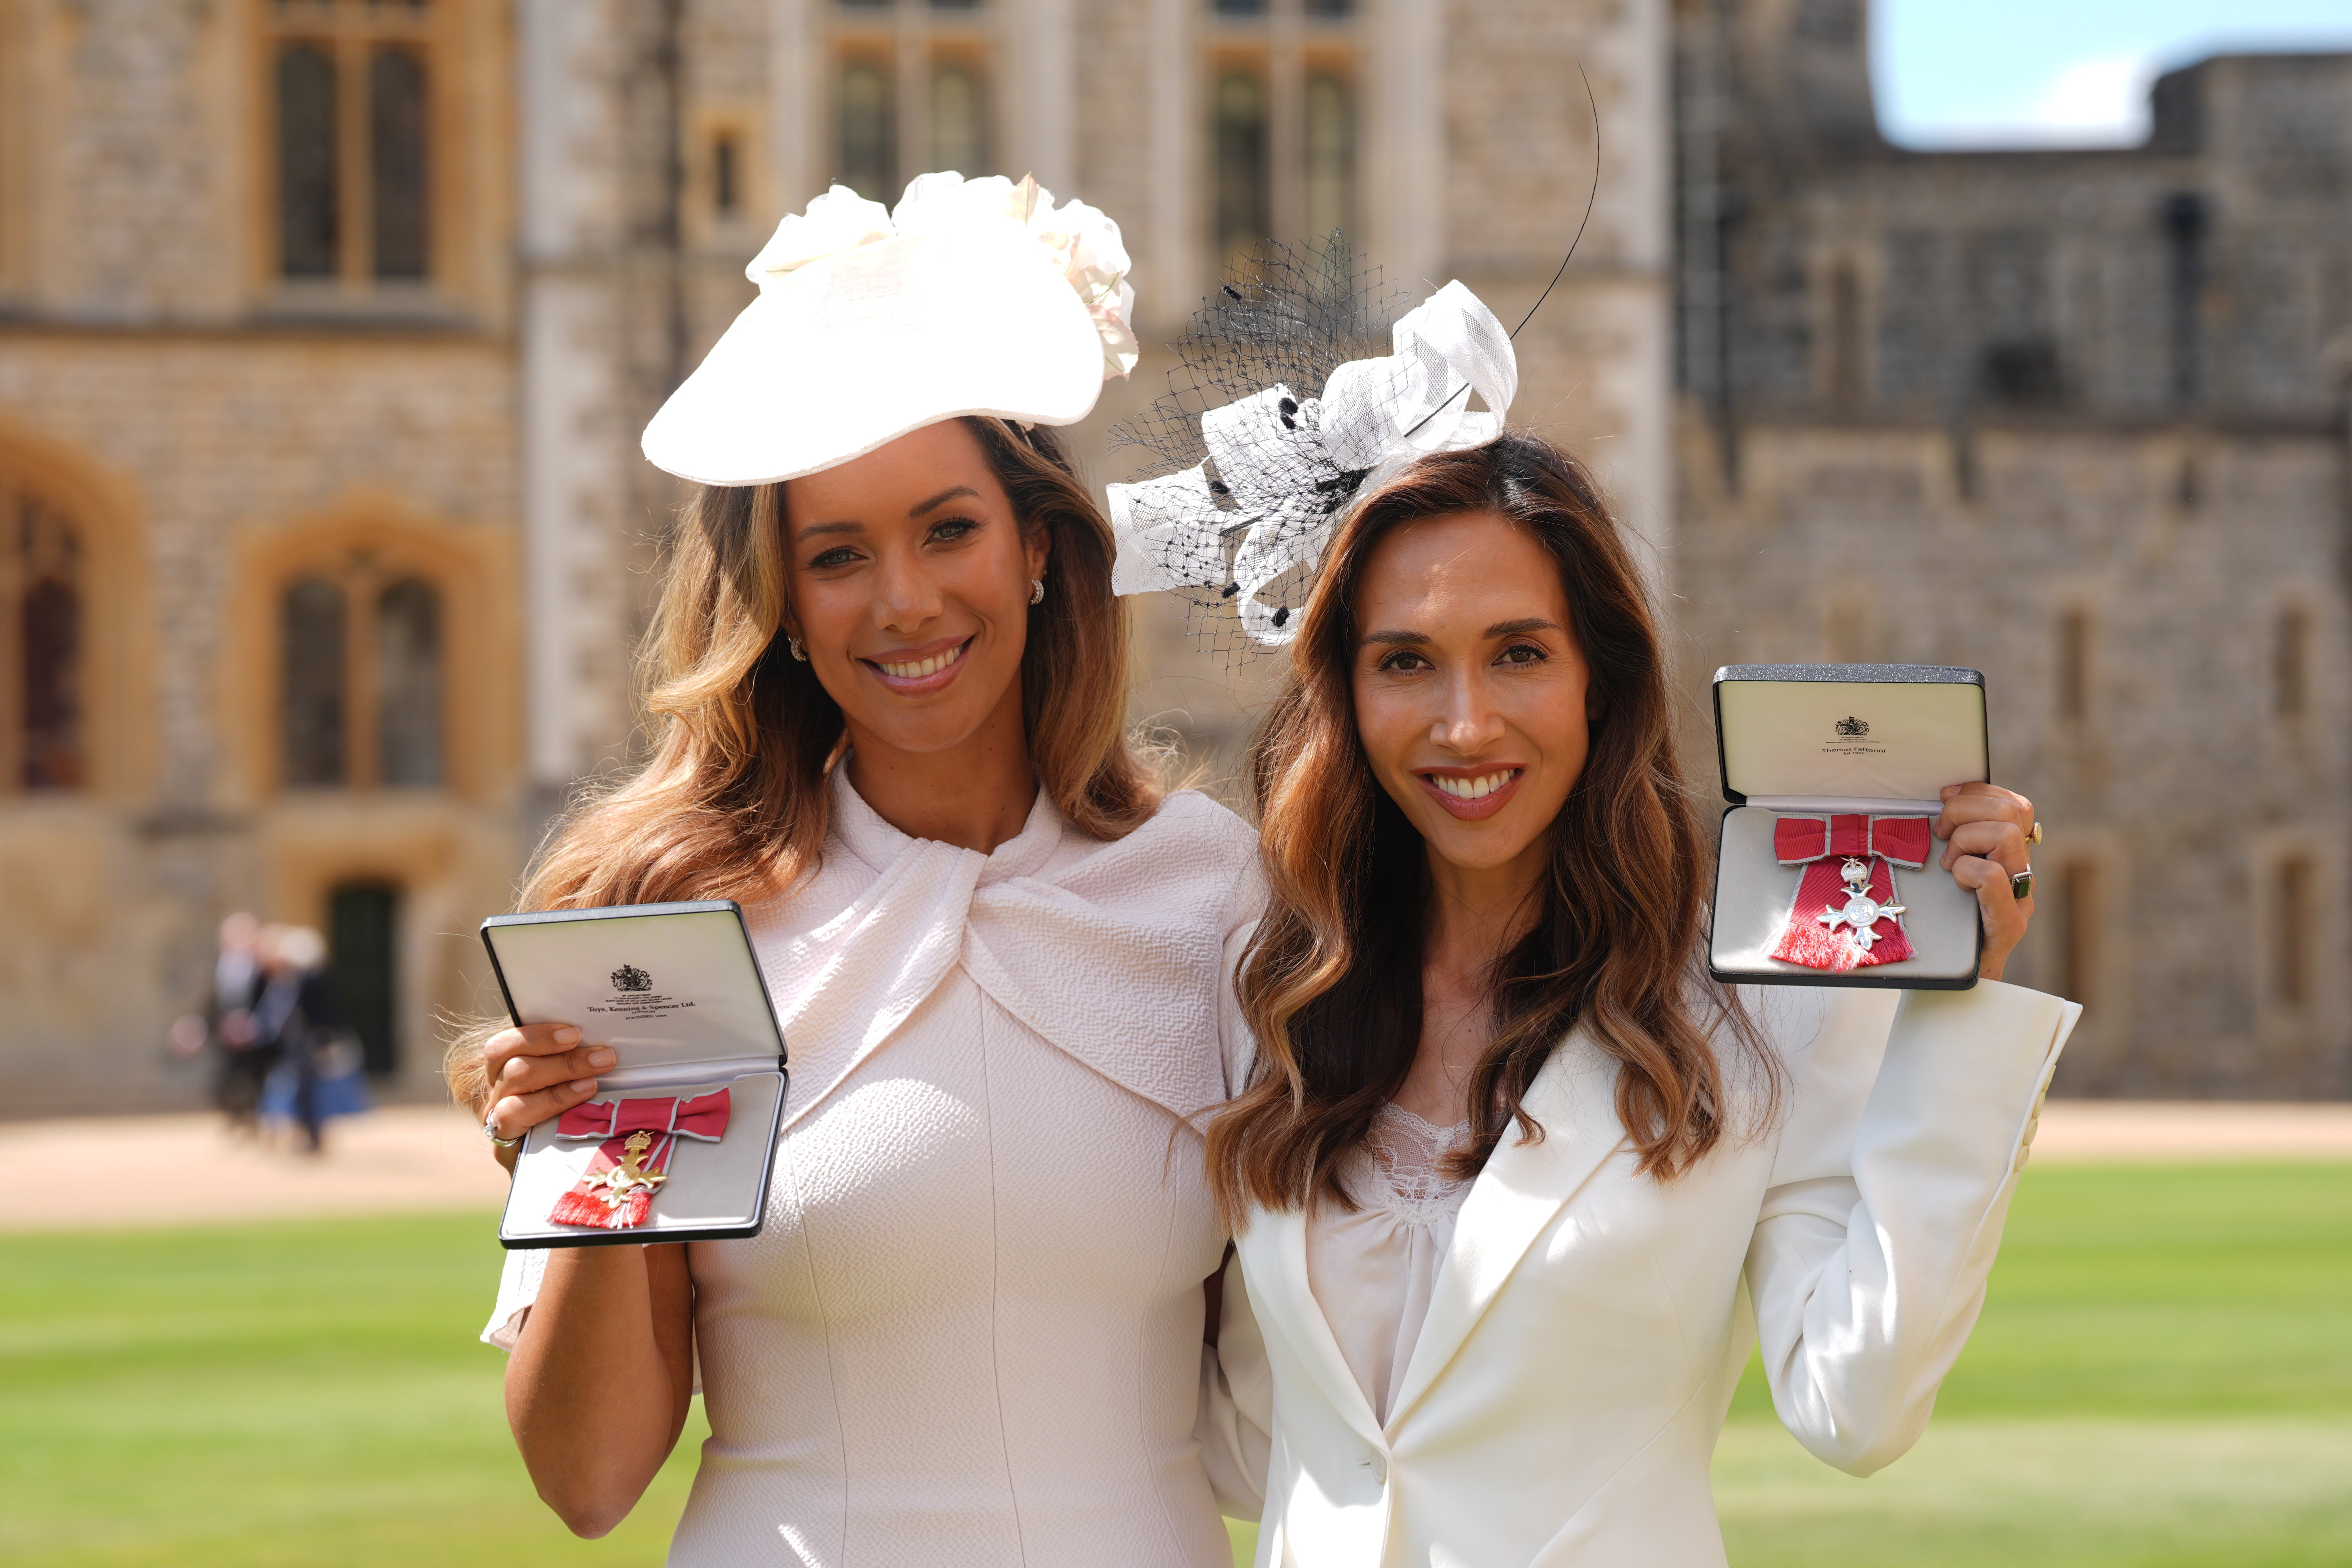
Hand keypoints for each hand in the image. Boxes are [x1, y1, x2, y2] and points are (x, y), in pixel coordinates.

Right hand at [483, 1024, 615, 1161]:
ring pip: (514, 1097)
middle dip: (563, 1062)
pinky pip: (516, 1123)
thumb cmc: (558, 1102)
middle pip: (515, 1069)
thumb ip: (569, 1057)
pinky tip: (578, 1108)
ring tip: (594, 1083)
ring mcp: (495, 1118)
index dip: (538, 1036)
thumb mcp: (559, 1074)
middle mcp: (495, 1090)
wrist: (543, 1156)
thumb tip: (602, 1045)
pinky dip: (550, 1109)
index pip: (504, 1045)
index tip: (575, 1033)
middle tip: (603, 1057)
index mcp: (503, 1065)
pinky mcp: (504, 1145)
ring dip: (559, 1088)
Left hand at [1934, 782, 2034, 980]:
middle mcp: (2022, 874)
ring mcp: (2020, 898)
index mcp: (2011, 858)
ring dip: (1965, 840)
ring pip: (2005, 835)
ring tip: (1950, 863)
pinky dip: (1967, 870)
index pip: (2015, 805)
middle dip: (1966, 810)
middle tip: (1942, 833)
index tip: (1946, 794)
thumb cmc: (1952, 926)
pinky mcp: (2007, 923)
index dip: (1979, 791)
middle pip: (2012, 811)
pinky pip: (1992, 876)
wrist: (1965, 982)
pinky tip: (1956, 881)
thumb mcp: (1952, 874)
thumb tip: (1941, 804)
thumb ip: (1957, 843)